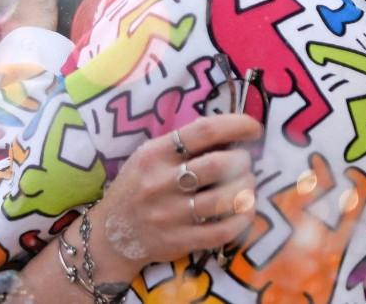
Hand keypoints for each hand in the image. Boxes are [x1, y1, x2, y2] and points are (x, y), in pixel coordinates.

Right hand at [80, 114, 262, 279]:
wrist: (110, 235)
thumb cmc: (136, 188)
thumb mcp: (147, 158)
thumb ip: (181, 146)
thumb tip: (228, 134)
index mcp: (154, 154)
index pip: (203, 130)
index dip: (236, 125)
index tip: (254, 128)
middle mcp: (161, 182)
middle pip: (220, 164)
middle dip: (243, 161)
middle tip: (244, 164)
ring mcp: (171, 214)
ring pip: (227, 198)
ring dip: (247, 188)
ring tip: (245, 185)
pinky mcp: (181, 241)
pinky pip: (225, 230)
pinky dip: (244, 217)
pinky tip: (245, 209)